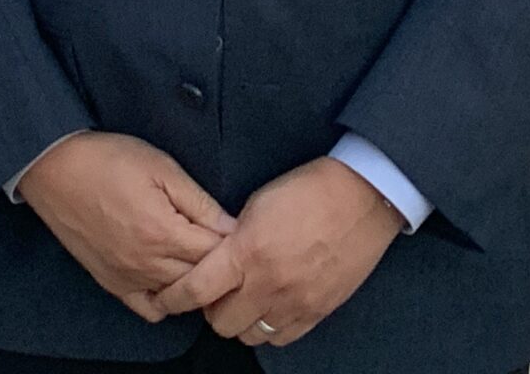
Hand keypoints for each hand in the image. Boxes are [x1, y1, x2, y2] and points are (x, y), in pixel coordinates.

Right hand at [18, 132, 235, 323]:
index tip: (241, 228)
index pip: (217, 254)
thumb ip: (200, 202)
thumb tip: (232, 226)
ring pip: (179, 296)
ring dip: (196, 280)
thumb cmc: (110, 160)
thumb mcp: (163, 168)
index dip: (233, 241)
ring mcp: (129, 278)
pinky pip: (149, 308)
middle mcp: (148, 264)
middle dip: (219, 262)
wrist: (57, 169)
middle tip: (225, 242)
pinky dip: (166, 300)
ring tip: (201, 256)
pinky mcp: (112, 283)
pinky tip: (172, 276)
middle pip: (201, 278)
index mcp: (164, 233)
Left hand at [155, 156, 403, 348]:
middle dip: (211, 308)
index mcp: (247, 251)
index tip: (166, 298)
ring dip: (241, 320)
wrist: (363, 196)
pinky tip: (271, 307)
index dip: (174, 298)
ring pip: (249, 336)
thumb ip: (233, 237)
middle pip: (220, 322)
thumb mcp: (258, 204)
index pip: (196, 290)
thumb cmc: (309, 190)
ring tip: (246, 299)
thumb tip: (216, 259)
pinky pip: (281, 339)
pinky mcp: (318, 311)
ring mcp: (295, 302)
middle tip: (217, 291)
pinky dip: (269, 328)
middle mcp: (268, 284)